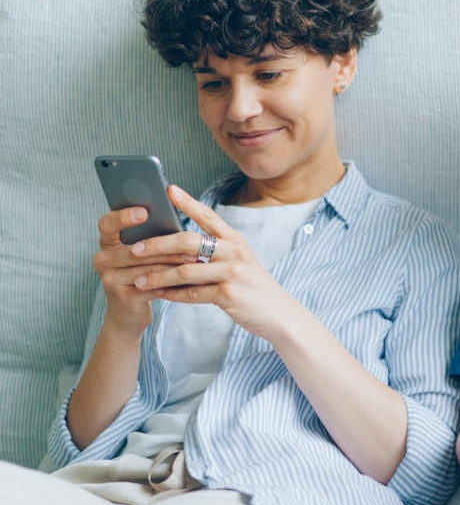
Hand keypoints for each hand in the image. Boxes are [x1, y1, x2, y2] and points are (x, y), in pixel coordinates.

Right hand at [92, 206, 197, 333]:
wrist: (130, 313)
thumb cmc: (143, 274)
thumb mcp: (144, 254)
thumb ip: (151, 237)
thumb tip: (178, 219)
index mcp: (107, 242)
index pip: (107, 224)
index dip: (123, 217)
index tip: (145, 211)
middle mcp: (102, 259)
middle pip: (135, 249)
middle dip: (166, 246)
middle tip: (192, 241)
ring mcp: (109, 279)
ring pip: (146, 268)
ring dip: (174, 264)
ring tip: (196, 260)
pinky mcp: (122, 297)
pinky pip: (151, 286)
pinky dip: (172, 283)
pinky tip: (189, 280)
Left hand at [128, 185, 300, 338]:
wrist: (280, 314)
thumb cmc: (253, 287)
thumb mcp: (240, 262)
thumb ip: (215, 252)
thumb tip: (177, 246)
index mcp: (235, 240)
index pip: (208, 215)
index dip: (187, 202)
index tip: (168, 190)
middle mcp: (235, 252)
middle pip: (188, 242)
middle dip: (158, 245)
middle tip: (135, 249)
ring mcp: (232, 273)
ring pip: (185, 270)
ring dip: (158, 276)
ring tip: (138, 280)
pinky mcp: (229, 294)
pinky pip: (192, 293)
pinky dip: (172, 295)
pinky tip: (159, 294)